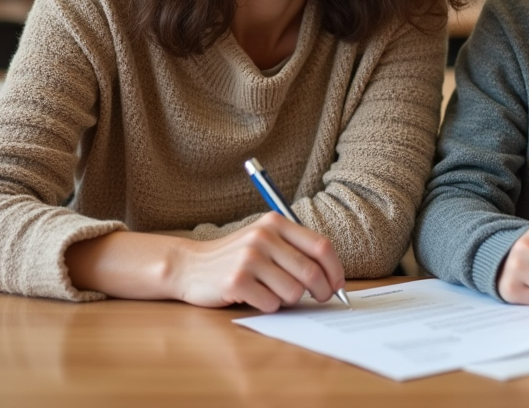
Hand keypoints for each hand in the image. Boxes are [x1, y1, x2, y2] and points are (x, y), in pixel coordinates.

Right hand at [66, 213, 346, 310]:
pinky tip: (254, 297)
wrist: (190, 266)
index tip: (338, 284)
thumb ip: (295, 250)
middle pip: (311, 272)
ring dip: (289, 300)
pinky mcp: (236, 281)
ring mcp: (249, 258)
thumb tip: (332, 277)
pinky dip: (268, 306)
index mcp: (276, 223)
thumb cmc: (236, 257)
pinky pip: (271, 304)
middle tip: (320, 299)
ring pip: (293, 292)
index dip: (335, 269)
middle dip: (322, 291)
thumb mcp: (265, 240)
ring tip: (272, 292)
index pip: (321, 246)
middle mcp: (263, 236)